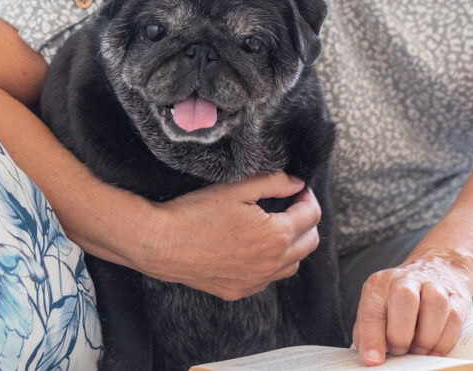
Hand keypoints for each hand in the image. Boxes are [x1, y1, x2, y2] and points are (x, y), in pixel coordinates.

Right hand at [142, 172, 321, 300]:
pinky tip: (255, 248)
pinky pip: (267, 279)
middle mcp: (270, 264)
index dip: (308, 198)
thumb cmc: (197, 212)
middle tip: (292, 205)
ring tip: (276, 226)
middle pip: (309, 243)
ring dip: (293, 245)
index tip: (298, 189)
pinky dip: (271, 263)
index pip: (311, 216)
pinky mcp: (237, 291)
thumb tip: (297, 184)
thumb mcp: (238, 187)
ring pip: (291, 265)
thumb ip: (274, 182)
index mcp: (276, 237)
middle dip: (307, 221)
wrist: (161, 243)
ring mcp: (254, 281)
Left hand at [353, 255, 472, 365]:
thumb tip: (372, 358)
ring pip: (434, 304)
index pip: (371, 310)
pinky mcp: (456, 296)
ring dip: (426, 338)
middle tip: (400, 351)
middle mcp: (405, 280)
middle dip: (401, 334)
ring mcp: (434, 285)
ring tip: (419, 350)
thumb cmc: (400, 300)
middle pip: (403, 298)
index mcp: (380, 285)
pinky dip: (443, 341)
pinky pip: (454, 318)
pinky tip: (434, 347)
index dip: (372, 338)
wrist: (437, 269)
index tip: (374, 360)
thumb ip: (370, 331)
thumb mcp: (379, 309)